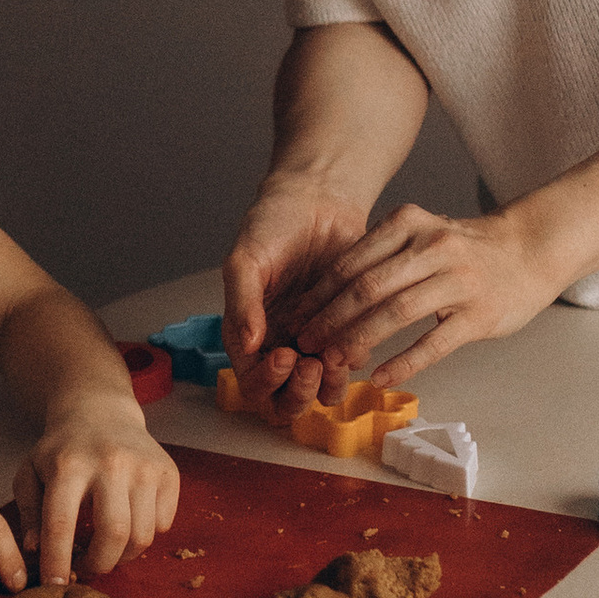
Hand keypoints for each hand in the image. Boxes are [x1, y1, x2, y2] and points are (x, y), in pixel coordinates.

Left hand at [13, 407, 180, 586]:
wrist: (101, 412)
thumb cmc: (61, 451)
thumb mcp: (30, 474)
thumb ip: (29, 513)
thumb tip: (35, 550)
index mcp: (69, 464)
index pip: (61, 523)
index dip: (57, 561)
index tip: (54, 585)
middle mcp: (111, 463)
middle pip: (114, 534)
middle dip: (100, 565)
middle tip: (87, 568)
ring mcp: (144, 466)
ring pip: (143, 536)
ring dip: (123, 555)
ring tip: (106, 548)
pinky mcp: (168, 472)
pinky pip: (164, 525)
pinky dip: (146, 535)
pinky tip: (128, 523)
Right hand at [221, 174, 368, 414]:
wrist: (317, 198)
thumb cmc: (273, 223)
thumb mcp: (245, 259)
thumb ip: (241, 303)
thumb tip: (248, 344)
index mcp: (247, 334)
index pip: (251, 382)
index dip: (267, 381)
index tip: (284, 355)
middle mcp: (278, 344)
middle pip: (285, 399)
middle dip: (299, 392)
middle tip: (311, 364)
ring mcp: (312, 340)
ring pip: (320, 389)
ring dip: (327, 384)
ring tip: (334, 358)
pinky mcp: (345, 329)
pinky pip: (350, 361)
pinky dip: (352, 358)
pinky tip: (357, 336)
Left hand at [283, 203, 568, 384]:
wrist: (530, 250)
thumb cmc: (466, 250)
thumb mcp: (422, 233)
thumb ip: (382, 252)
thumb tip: (325, 289)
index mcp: (409, 224)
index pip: (351, 262)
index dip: (319, 294)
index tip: (296, 317)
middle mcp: (432, 247)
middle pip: (367, 287)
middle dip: (329, 319)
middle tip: (306, 343)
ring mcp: (458, 280)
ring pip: (396, 314)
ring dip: (358, 341)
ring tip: (335, 362)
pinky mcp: (478, 314)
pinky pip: (433, 343)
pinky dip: (402, 363)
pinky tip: (379, 378)